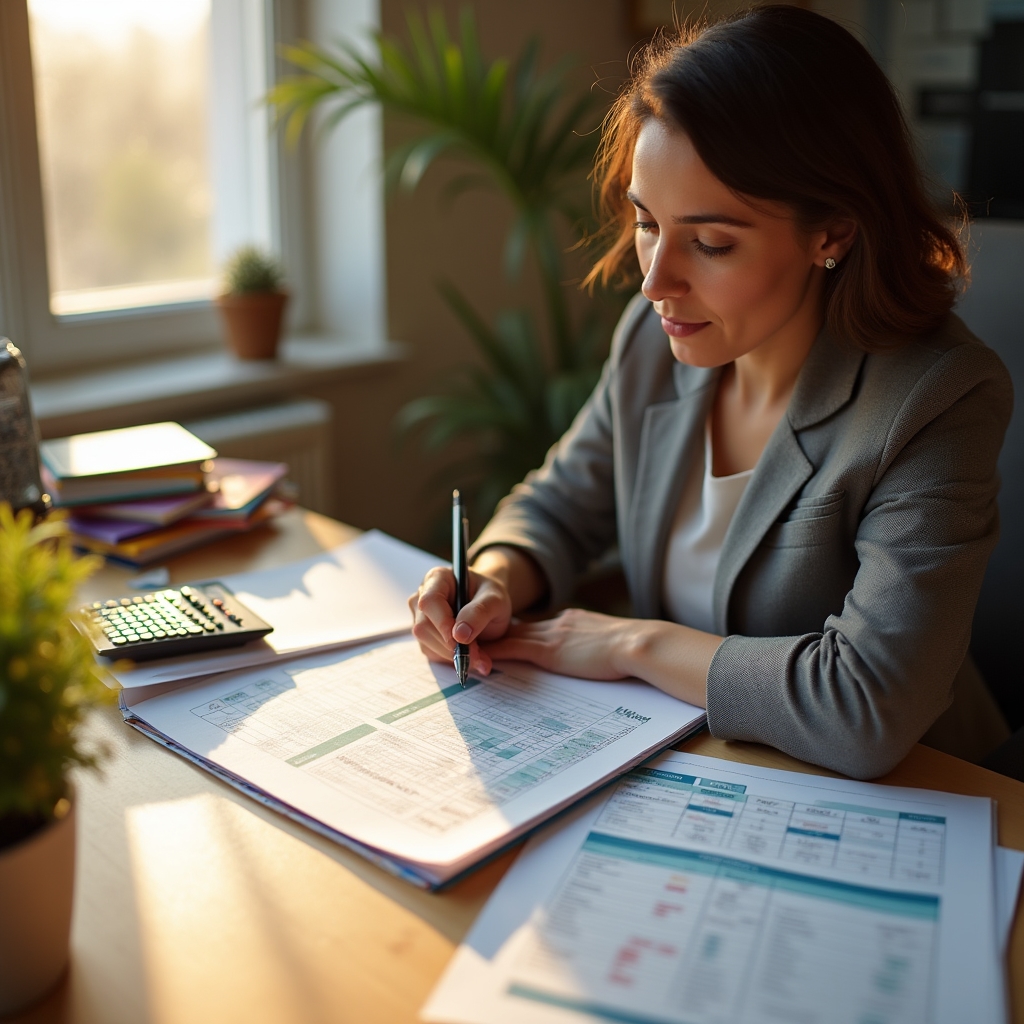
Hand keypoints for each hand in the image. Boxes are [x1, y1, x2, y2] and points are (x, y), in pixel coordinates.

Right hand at [408, 566, 512, 673]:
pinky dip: (451, 660)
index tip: (461, 641)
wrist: (491, 607)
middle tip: (479, 656)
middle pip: (424, 625)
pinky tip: (471, 656)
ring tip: (480, 657)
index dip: (442, 623)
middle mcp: (423, 595)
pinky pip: (431, 653)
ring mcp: (421, 616)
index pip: (429, 601)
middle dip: (451, 646)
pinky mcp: (425, 635)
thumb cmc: (491, 597)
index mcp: (438, 578)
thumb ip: (480, 612)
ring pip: (426, 642)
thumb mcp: (495, 600)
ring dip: (453, 656)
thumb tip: (459, 634)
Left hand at [481, 608, 637, 680]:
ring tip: (469, 649)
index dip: (522, 632)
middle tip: (476, 639)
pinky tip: (480, 658)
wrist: (637, 644)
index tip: (508, 636)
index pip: (540, 627)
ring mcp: (552, 635)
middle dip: (498, 633)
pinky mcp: (548, 650)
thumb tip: (597, 658)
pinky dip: (495, 652)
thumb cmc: (633, 649)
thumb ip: (596, 646)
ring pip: (511, 636)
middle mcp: (558, 623)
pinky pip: (513, 649)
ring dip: (490, 642)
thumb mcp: (610, 643)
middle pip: (520, 628)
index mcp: (573, 621)